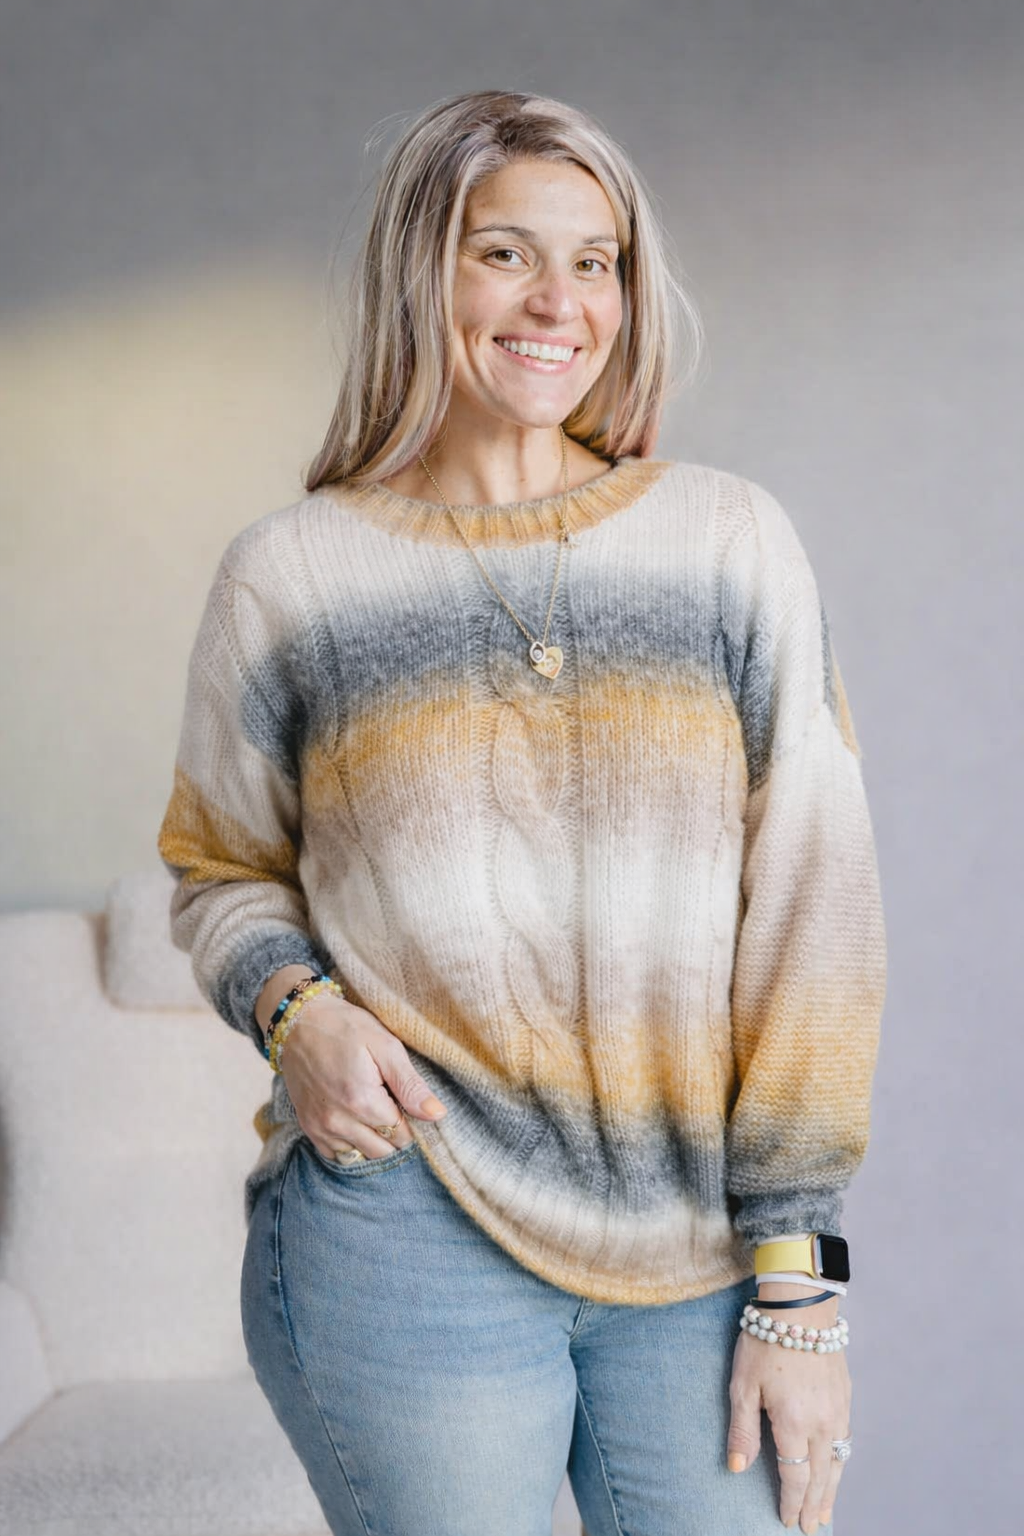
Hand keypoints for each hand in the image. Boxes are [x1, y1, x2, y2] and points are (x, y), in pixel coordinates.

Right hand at [278, 992, 447, 1160]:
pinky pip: (337, 1156)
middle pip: (383, 1151)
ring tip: (373, 1113)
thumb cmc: (345, 1028)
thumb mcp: (385, 1046)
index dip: (411, 1121)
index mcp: (362, 1101)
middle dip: (394, 1134)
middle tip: (391, 1105)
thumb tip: (437, 1115)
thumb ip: (410, 1085)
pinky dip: (350, 1145)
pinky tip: (355, 1122)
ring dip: (373, 1142)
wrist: (299, 1022)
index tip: (405, 1101)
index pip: (402, 1135)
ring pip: (361, 1157)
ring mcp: (320, 1128)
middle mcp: (339, 1122)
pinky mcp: (308, 1128)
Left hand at [726, 1301, 851, 1533]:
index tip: (787, 1521)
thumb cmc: (764, 1341)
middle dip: (814, 1505)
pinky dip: (841, 1461)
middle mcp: (822, 1422)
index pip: (795, 1477)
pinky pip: (845, 1439)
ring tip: (826, 1511)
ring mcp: (837, 1409)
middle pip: (820, 1475)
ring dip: (832, 1489)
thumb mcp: (742, 1385)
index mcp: (794, 1423)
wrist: (800, 1306)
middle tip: (811, 1529)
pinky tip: (836, 1467)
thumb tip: (737, 1469)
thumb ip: (742, 1430)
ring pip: (838, 1461)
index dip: (791, 1502)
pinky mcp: (845, 1395)